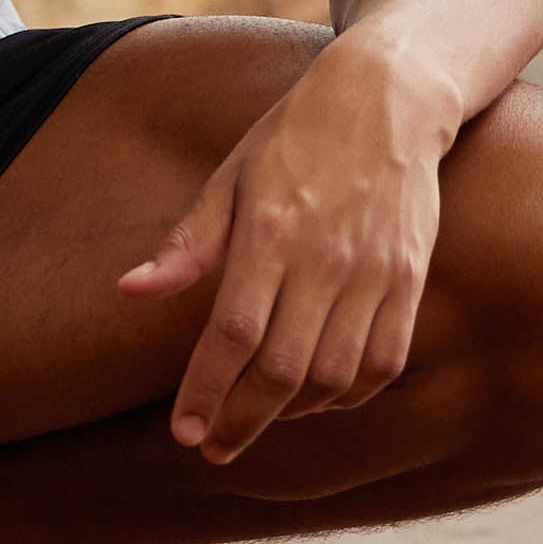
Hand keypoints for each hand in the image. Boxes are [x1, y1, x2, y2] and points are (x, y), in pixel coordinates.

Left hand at [117, 35, 451, 462]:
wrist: (389, 98)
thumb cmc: (294, 137)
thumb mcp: (230, 177)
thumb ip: (187, 243)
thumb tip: (131, 290)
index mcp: (271, 233)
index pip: (233, 335)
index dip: (206, 392)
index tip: (184, 432)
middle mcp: (326, 259)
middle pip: (283, 370)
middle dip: (242, 420)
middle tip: (212, 445)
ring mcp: (376, 272)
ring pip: (335, 377)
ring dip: (292, 413)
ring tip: (256, 419)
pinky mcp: (411, 279)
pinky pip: (384, 361)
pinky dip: (349, 395)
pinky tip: (317, 400)